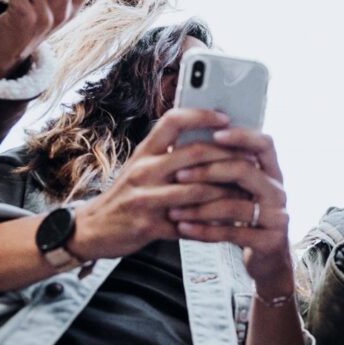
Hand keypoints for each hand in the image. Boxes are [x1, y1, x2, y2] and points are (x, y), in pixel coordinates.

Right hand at [69, 109, 244, 259]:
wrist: (91, 230)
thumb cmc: (125, 195)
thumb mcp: (140, 166)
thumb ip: (168, 152)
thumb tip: (208, 138)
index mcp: (144, 152)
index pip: (173, 120)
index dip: (201, 115)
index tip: (226, 117)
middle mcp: (144, 170)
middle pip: (193, 153)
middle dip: (228, 156)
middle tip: (252, 159)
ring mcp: (146, 199)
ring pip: (196, 190)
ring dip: (226, 191)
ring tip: (247, 191)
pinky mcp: (149, 227)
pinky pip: (189, 225)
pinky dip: (212, 224)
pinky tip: (228, 224)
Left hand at [169, 129, 296, 296]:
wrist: (269, 259)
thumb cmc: (247, 218)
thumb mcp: (243, 191)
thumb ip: (228, 170)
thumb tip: (189, 142)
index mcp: (272, 172)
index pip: (264, 144)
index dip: (241, 136)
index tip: (214, 134)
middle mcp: (278, 191)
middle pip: (246, 170)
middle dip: (209, 171)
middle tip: (179, 174)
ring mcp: (277, 217)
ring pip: (235, 205)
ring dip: (200, 207)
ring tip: (173, 209)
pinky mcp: (269, 241)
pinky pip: (232, 233)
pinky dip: (204, 230)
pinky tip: (183, 228)